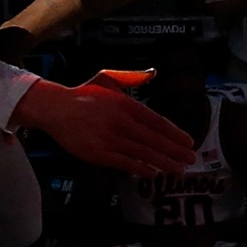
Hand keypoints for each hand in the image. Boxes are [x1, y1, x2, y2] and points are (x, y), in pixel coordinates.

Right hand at [11, 74, 193, 174]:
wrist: (55, 109)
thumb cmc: (83, 95)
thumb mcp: (108, 78)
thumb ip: (132, 77)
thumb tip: (152, 73)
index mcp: (125, 104)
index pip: (156, 121)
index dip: (174, 133)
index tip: (188, 141)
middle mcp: (120, 122)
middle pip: (153, 139)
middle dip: (174, 150)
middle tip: (190, 158)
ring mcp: (109, 139)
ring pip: (142, 153)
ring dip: (163, 162)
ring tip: (178, 169)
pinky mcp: (98, 153)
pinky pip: (125, 163)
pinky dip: (141, 168)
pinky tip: (153, 173)